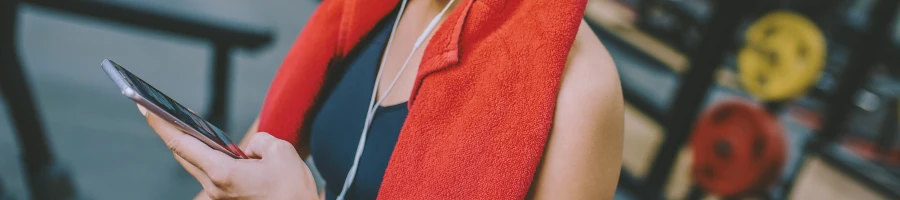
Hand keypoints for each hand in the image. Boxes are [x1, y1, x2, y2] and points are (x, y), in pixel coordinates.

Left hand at [138, 105, 317, 199]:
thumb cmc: (292, 191)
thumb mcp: (281, 153)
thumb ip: (260, 141)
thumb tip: (250, 148)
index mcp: (223, 173)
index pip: (181, 143)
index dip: (160, 123)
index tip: (142, 106)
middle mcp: (215, 187)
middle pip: (182, 154)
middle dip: (169, 130)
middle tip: (155, 109)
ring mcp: (220, 195)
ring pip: (196, 164)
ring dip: (188, 144)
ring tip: (181, 123)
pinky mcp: (229, 199)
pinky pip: (212, 173)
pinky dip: (207, 157)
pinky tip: (212, 146)